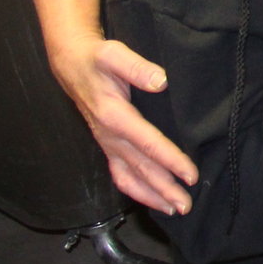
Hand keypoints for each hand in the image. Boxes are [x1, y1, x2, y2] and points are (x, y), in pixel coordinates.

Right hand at [50, 36, 197, 215]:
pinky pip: (120, 174)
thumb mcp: (114, 55)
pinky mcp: (107, 145)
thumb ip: (136, 67)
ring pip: (129, 177)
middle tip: (187, 205)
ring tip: (174, 209)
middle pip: (141, 168)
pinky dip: (136, 190)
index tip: (190, 174)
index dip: (170, 160)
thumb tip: (160, 81)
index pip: (148, 143)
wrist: (71, 64)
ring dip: (151, 195)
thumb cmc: (97, 58)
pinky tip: (152, 198)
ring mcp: (107, 143)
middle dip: (164, 189)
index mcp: (114, 115)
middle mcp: (109, 135)